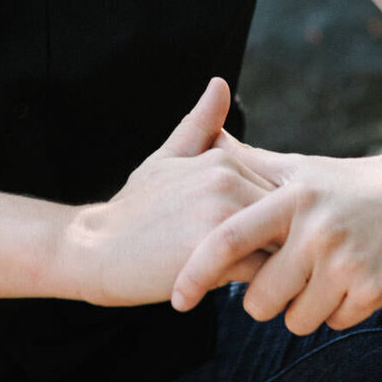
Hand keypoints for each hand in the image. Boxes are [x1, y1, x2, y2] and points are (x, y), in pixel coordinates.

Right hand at [62, 79, 275, 307]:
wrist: (94, 247)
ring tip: (271, 289)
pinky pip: (263, 274)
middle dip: (287, 245)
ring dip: (282, 269)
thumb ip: (200, 126)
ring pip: (281, 245)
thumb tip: (220, 82)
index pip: (280, 194)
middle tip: (283, 271)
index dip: (280, 223)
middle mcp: (226, 178)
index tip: (273, 245)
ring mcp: (220, 211)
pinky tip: (251, 299)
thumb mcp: (167, 159)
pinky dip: (264, 289)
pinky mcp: (214, 250)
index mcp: (222, 157)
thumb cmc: (134, 209)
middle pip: (287, 220)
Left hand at [170, 135, 381, 333]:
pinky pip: (334, 323)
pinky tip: (348, 280)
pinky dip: (336, 311)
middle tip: (280, 278)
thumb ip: (250, 163)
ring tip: (319, 275)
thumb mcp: (300, 168)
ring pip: (296, 319)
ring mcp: (347, 261)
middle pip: (259, 298)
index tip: (177, 299)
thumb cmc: (349, 182)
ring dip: (301, 308)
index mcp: (291, 196)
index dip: (196, 272)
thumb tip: (204, 139)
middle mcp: (316, 229)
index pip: (229, 240)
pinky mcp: (376, 288)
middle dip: (261, 299)